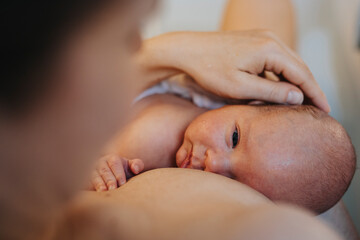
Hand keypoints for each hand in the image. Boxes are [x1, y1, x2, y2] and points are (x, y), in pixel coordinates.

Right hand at [90, 155, 143, 191]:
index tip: (122, 183)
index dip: (119, 173)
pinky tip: (92, 195)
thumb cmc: (123, 171)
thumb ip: (137, 165)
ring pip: (94, 176)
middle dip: (109, 180)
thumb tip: (136, 169)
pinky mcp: (84, 180)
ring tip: (103, 192)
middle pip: (104, 171)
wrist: (110, 175)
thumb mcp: (130, 167)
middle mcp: (100, 163)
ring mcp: (91, 171)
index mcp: (112, 158)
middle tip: (113, 189)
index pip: (115, 164)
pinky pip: (85, 182)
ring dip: (98, 184)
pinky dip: (88, 187)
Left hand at [141, 30, 329, 111]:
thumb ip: (271, 92)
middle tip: (320, 109)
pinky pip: (275, 60)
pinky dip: (282, 75)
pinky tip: (283, 89)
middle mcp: (270, 40)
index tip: (326, 110)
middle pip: (299, 67)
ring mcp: (262, 39)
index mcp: (270, 49)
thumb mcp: (240, 87)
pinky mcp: (254, 42)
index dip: (315, 94)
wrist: (187, 50)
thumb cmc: (209, 69)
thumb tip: (298, 96)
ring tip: (305, 102)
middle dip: (310, 88)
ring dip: (296, 82)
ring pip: (288, 63)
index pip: (302, 74)